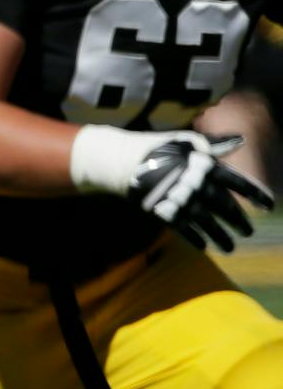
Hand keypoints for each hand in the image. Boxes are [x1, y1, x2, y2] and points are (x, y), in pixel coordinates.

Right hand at [82, 129, 274, 251]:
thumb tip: (240, 140)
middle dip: (238, 220)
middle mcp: (195, 183)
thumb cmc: (156, 147)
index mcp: (204, 164)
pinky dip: (196, 238)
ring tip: (231, 247)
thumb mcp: (187, 141)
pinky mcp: (162, 210)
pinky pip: (184, 228)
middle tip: (248, 232)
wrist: (120, 160)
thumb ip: (214, 144)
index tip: (269, 205)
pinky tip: (205, 247)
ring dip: (221, 236)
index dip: (256, 194)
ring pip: (207, 222)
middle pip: (225, 206)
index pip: (237, 182)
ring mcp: (179, 198)